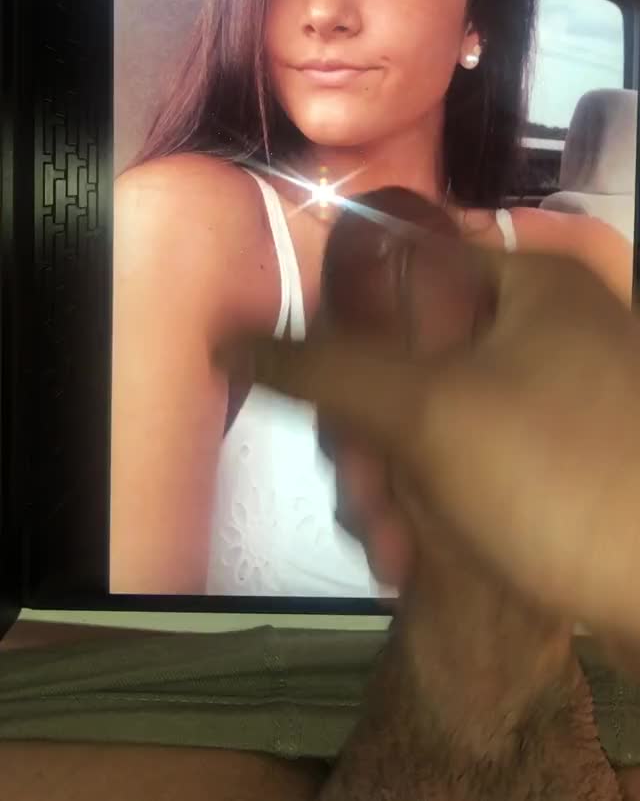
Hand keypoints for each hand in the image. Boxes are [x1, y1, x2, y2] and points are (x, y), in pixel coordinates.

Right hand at [236, 189, 639, 659]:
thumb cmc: (564, 481)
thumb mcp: (428, 412)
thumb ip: (324, 370)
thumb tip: (233, 340)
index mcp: (526, 282)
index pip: (396, 272)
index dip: (345, 334)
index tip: (326, 404)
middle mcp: (542, 327)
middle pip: (405, 358)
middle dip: (368, 441)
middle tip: (364, 496)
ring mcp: (552, 395)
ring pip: (429, 419)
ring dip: (392, 486)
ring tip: (394, 547)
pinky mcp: (554, 458)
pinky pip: (464, 459)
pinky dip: (432, 502)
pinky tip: (415, 556)